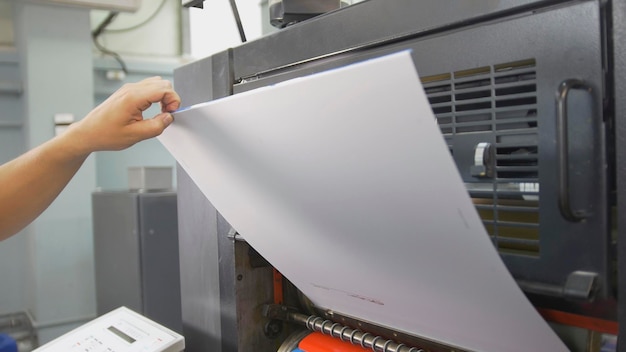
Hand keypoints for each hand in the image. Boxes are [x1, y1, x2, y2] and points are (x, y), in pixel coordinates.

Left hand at [66, 76, 180, 154]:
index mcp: (133, 98)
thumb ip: (156, 126)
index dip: (173, 101)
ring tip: (159, 112)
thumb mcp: (135, 136)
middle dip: (170, 98)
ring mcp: (128, 89)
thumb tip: (169, 118)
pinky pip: (148, 88)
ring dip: (163, 96)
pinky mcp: (127, 92)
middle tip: (166, 114)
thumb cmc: (105, 134)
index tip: (171, 114)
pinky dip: (155, 97)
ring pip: (156, 83)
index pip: (164, 89)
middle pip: (162, 83)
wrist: (88, 133)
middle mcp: (130, 89)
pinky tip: (152, 109)